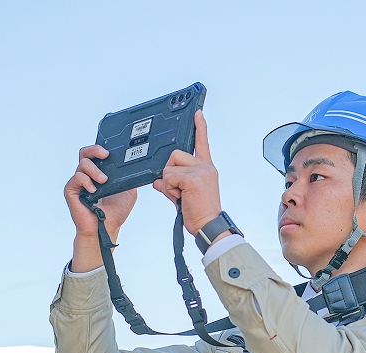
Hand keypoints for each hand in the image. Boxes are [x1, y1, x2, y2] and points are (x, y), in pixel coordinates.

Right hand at [64, 145, 137, 241]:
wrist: (107, 229)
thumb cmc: (115, 213)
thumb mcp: (129, 191)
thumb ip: (128, 177)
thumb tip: (135, 166)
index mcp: (99, 173)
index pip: (95, 154)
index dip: (100, 148)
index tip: (111, 150)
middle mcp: (87, 175)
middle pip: (85, 153)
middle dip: (94, 150)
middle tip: (105, 155)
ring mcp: (79, 183)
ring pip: (82, 164)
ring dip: (94, 170)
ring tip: (103, 180)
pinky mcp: (72, 191)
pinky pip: (76, 178)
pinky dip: (86, 181)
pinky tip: (94, 190)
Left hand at [152, 110, 221, 234]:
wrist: (208, 226)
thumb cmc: (199, 213)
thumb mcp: (184, 195)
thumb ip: (172, 184)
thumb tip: (158, 181)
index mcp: (206, 168)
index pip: (202, 143)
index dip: (200, 127)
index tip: (198, 113)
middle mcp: (204, 166)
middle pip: (174, 155)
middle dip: (170, 173)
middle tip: (180, 191)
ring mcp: (200, 171)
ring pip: (168, 167)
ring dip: (169, 184)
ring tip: (181, 196)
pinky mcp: (192, 178)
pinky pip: (168, 177)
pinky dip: (170, 190)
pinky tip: (181, 198)